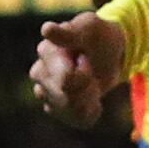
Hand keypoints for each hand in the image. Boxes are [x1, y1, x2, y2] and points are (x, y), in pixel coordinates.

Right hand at [29, 11, 129, 127]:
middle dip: (87, 85)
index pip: (65, 78)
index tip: (86, 59)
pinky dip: (90, 111)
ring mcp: (44, 92)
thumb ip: (70, 32)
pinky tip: (93, 97)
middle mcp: (39, 72)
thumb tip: (46, 29)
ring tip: (91, 82)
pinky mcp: (54, 108)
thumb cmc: (99, 37)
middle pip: (66, 95)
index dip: (83, 73)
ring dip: (89, 97)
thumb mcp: (91, 28)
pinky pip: (75, 119)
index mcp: (46, 50)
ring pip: (69, 108)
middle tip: (91, 69)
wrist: (109, 54)